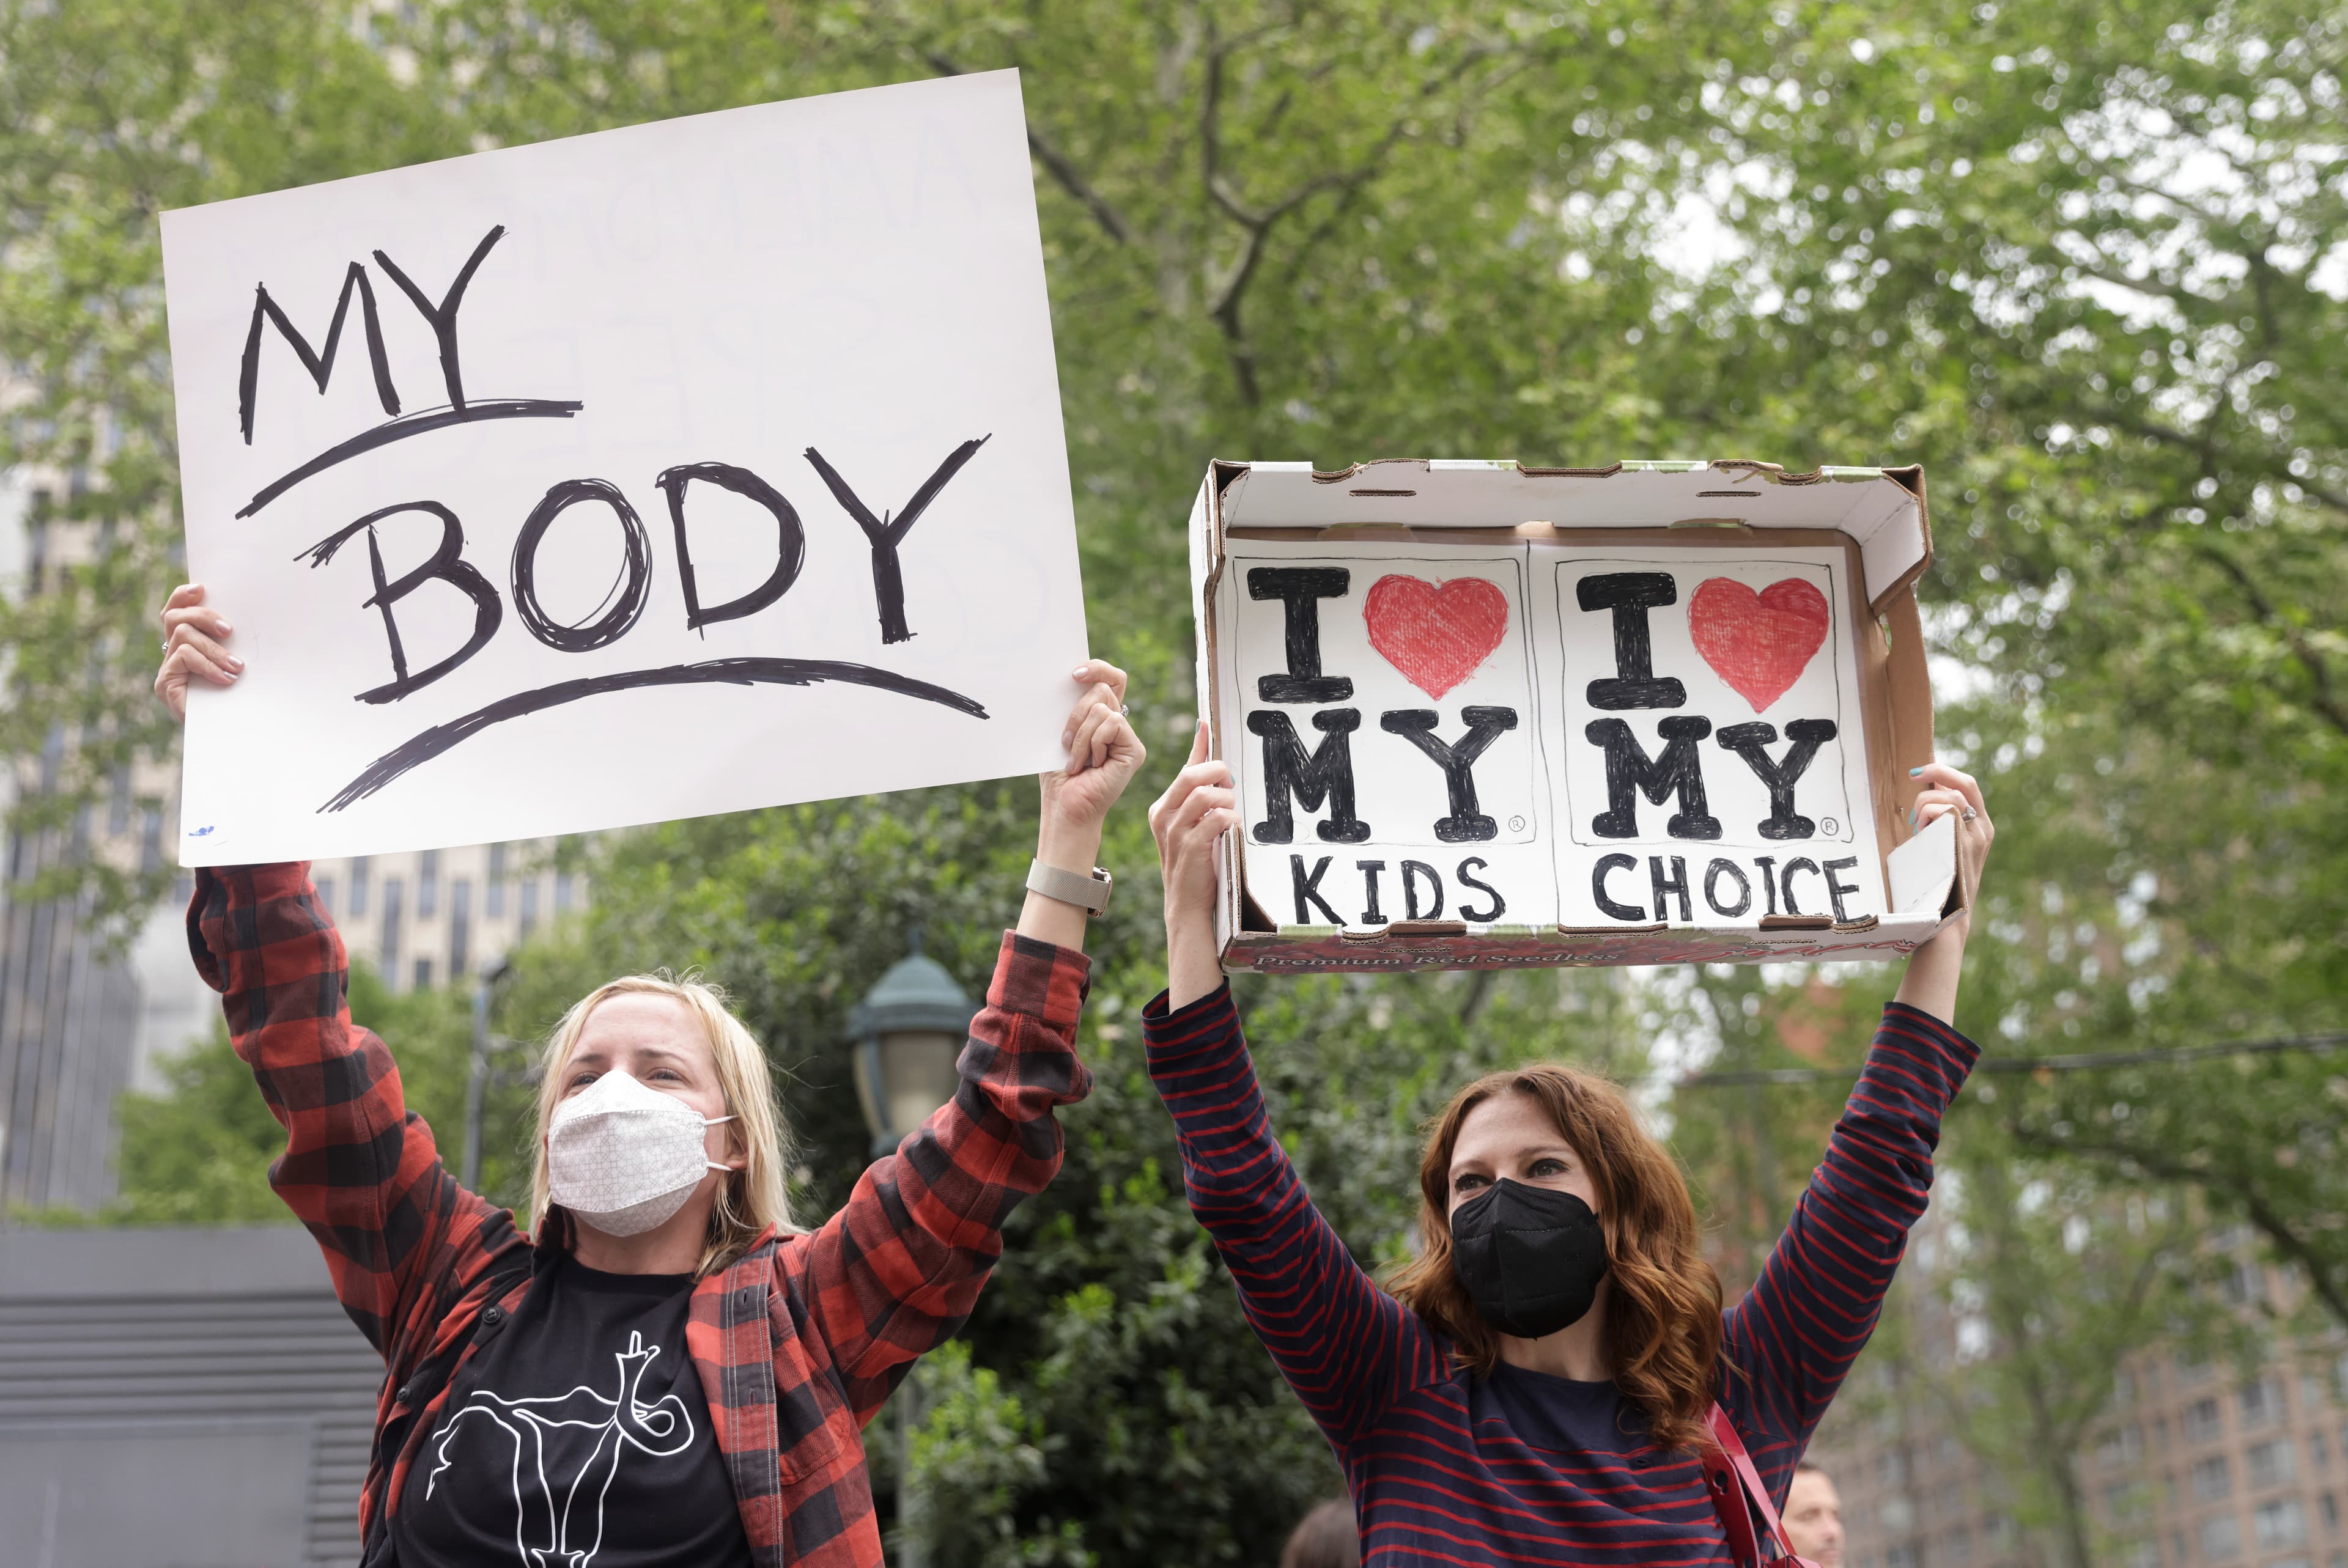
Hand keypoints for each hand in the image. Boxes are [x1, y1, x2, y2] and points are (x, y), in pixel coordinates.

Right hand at [153, 583, 240, 720]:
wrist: (227, 734)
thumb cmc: (237, 695)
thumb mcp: (235, 662)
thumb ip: (230, 642)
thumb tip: (247, 619)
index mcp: (186, 641)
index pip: (175, 609)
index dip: (183, 596)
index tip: (201, 588)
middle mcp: (171, 652)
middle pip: (175, 617)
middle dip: (203, 616)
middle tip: (229, 630)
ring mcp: (167, 668)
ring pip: (182, 635)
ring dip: (213, 648)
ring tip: (236, 666)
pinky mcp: (165, 683)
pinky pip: (182, 658)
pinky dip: (207, 665)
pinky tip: (225, 678)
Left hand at [1034, 659, 1144, 868]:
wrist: (1064, 805)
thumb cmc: (1057, 773)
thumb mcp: (1061, 732)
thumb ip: (1073, 707)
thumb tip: (1074, 677)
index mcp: (1100, 717)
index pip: (1110, 680)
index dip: (1097, 668)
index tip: (1074, 673)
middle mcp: (1118, 724)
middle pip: (1103, 689)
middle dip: (1076, 712)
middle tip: (1064, 741)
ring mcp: (1128, 737)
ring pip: (1103, 707)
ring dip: (1080, 735)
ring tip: (1076, 760)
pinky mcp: (1135, 750)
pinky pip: (1113, 723)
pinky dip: (1093, 742)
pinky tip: (1091, 764)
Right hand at [1148, 722, 1239, 1008]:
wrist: (1186, 907)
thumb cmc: (1196, 865)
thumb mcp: (1196, 828)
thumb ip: (1205, 801)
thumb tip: (1220, 772)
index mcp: (1163, 807)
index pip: (1184, 767)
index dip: (1200, 745)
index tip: (1208, 723)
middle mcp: (1163, 816)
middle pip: (1193, 775)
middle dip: (1219, 773)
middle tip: (1232, 785)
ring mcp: (1174, 833)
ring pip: (1204, 795)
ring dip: (1226, 799)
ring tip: (1232, 813)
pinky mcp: (1189, 849)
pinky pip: (1214, 820)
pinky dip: (1229, 819)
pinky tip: (1232, 828)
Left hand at [1893, 761, 1992, 1021]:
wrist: (1942, 920)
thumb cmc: (1933, 886)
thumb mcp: (1937, 846)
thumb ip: (1936, 821)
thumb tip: (1924, 791)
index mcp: (1979, 828)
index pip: (1968, 786)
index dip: (1945, 772)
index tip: (1919, 772)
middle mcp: (1984, 830)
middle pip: (1967, 783)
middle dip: (1938, 771)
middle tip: (1913, 775)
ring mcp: (1976, 838)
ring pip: (1950, 797)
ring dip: (1925, 803)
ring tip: (1914, 825)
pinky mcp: (1964, 847)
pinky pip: (1946, 813)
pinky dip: (1928, 814)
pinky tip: (1919, 830)